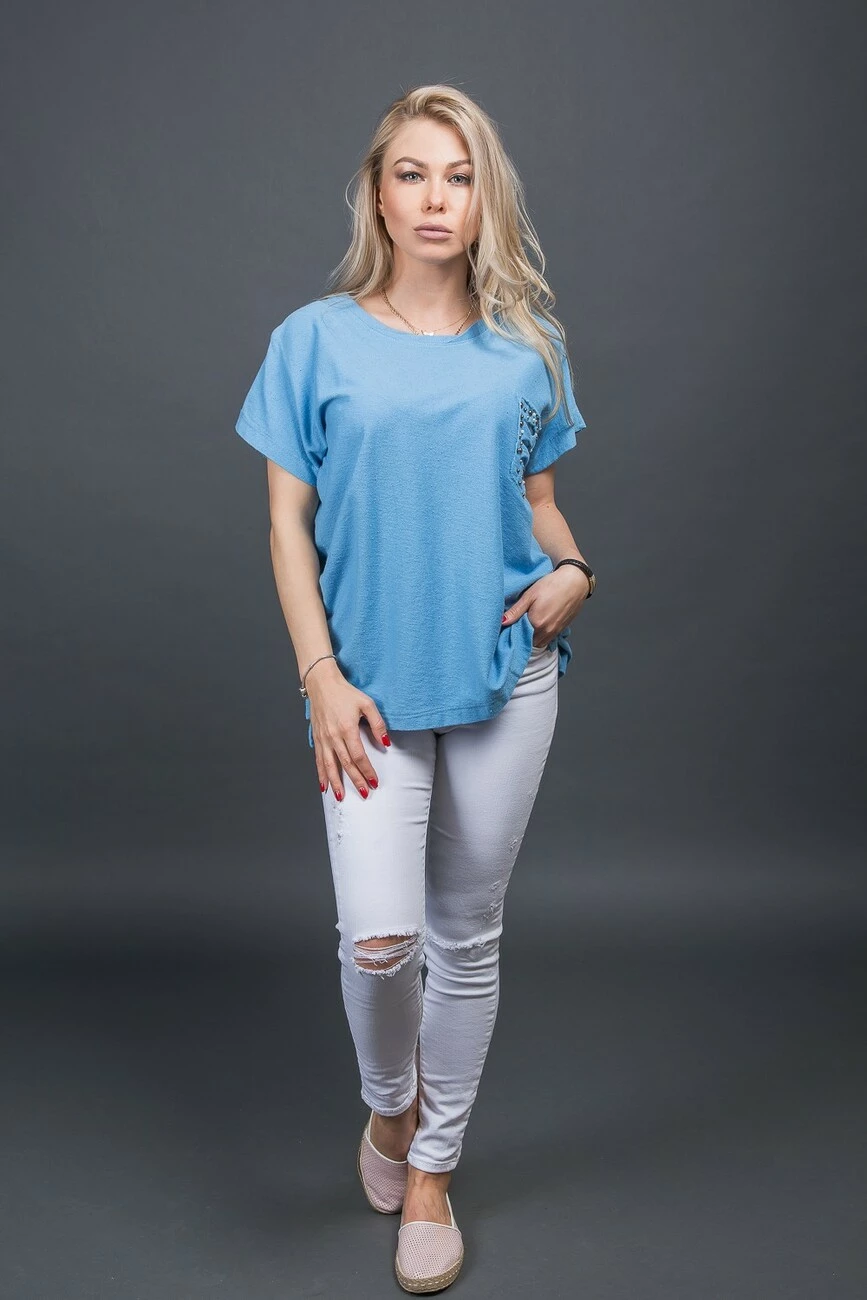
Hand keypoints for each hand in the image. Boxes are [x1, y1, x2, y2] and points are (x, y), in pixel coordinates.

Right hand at [304, 659, 389, 800]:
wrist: (322, 684)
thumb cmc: (345, 693)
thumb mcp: (367, 703)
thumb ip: (378, 724)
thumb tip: (386, 742)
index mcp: (347, 728)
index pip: (359, 756)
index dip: (367, 770)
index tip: (374, 782)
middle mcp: (334, 736)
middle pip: (346, 764)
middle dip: (356, 781)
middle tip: (364, 793)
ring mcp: (324, 738)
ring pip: (329, 766)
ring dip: (336, 783)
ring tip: (341, 797)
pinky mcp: (317, 738)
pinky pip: (318, 760)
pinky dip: (321, 774)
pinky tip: (324, 785)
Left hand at [501, 565, 590, 645]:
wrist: (575, 581)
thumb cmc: (552, 585)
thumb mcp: (530, 595)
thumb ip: (516, 611)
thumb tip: (502, 622)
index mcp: (537, 623)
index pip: (519, 637)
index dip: (513, 633)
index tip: (508, 627)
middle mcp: (547, 631)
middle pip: (529, 642)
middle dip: (522, 637)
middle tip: (517, 625)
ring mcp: (555, 631)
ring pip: (539, 642)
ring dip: (532, 637)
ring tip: (528, 624)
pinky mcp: (562, 629)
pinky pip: (548, 639)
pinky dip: (541, 635)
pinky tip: (539, 623)